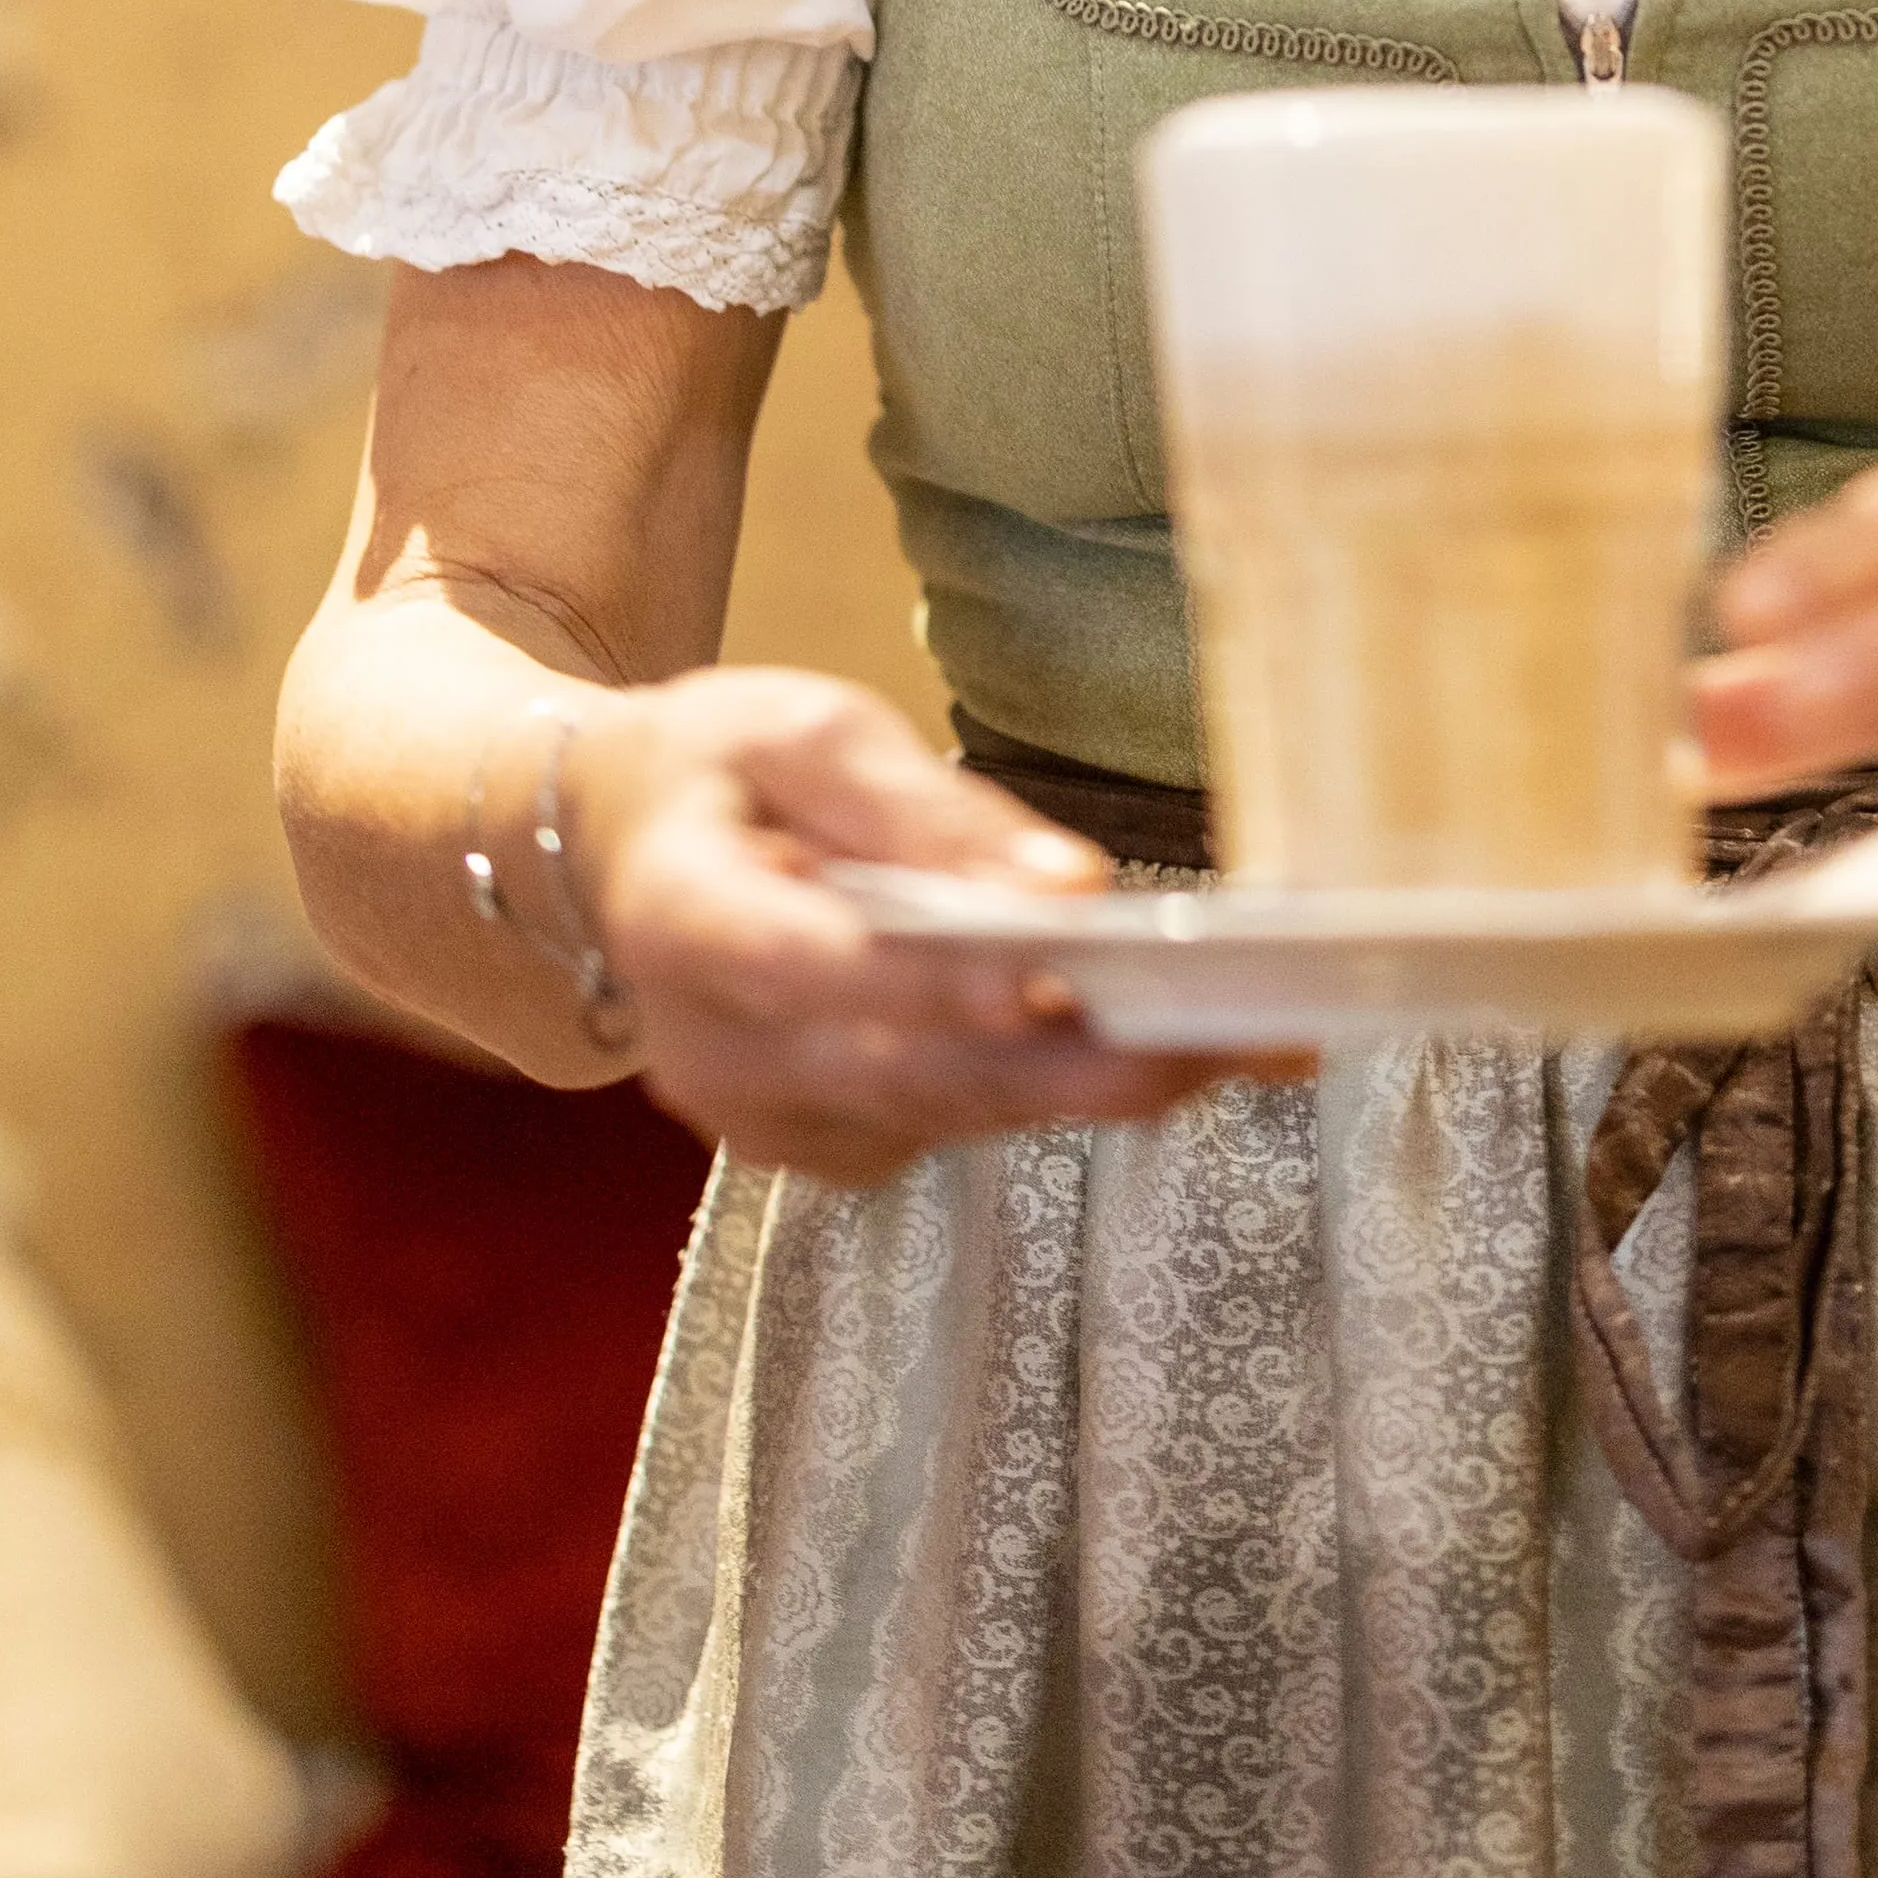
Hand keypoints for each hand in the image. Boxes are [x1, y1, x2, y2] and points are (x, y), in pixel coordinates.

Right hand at [567, 668, 1284, 1183]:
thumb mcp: (807, 731)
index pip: (809, 966)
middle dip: (1082, 1061)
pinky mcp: (828, 1146)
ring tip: (1258, 1042)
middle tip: (1233, 1035)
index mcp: (682, 920)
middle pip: (915, 1071)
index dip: (933, 985)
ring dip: (1106, 1081)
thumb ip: (924, 809)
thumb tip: (1068, 887)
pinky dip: (1063, 1086)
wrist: (619, 852)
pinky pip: (957, 1121)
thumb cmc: (719, 769)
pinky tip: (1175, 1046)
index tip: (1054, 979)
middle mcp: (715, 1053)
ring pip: (954, 1112)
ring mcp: (768, 1121)